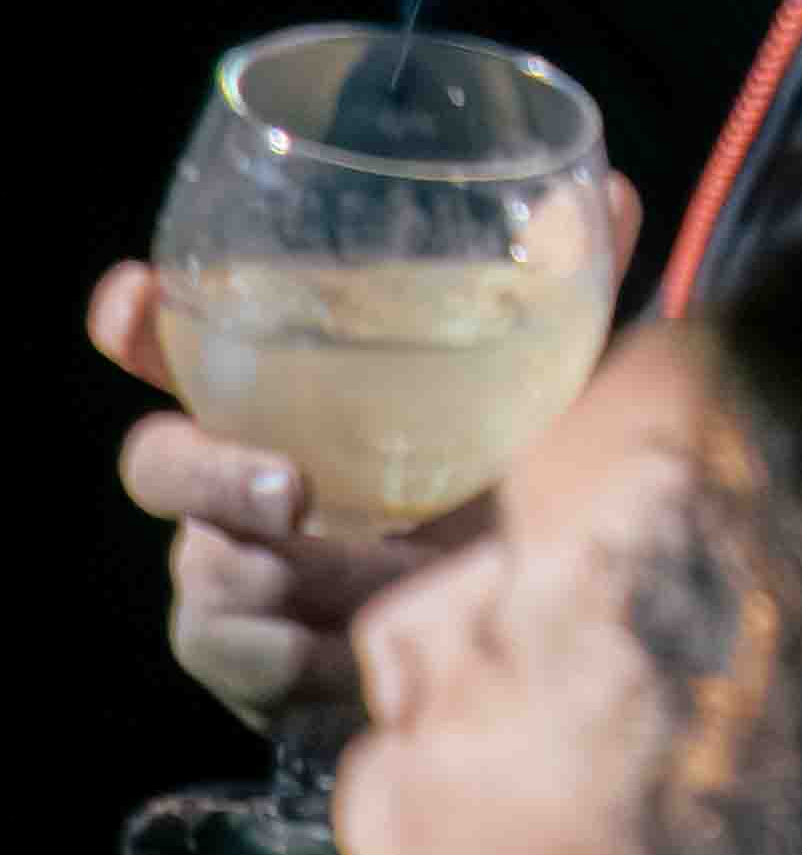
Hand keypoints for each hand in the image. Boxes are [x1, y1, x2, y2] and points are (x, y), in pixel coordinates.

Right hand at [91, 189, 635, 715]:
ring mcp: (243, 568)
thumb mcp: (545, 379)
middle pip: (158, 461)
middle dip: (199, 466)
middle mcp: (246, 474)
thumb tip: (615, 197)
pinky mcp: (254, 656)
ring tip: (344, 570)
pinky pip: (228, 653)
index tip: (133, 297)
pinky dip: (282, 648)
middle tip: (289, 482)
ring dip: (258, 567)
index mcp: (292, 389)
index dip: (138, 320)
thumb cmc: (515, 471)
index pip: (181, 343)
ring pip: (196, 563)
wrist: (526, 616)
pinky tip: (341, 645)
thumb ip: (573, 289)